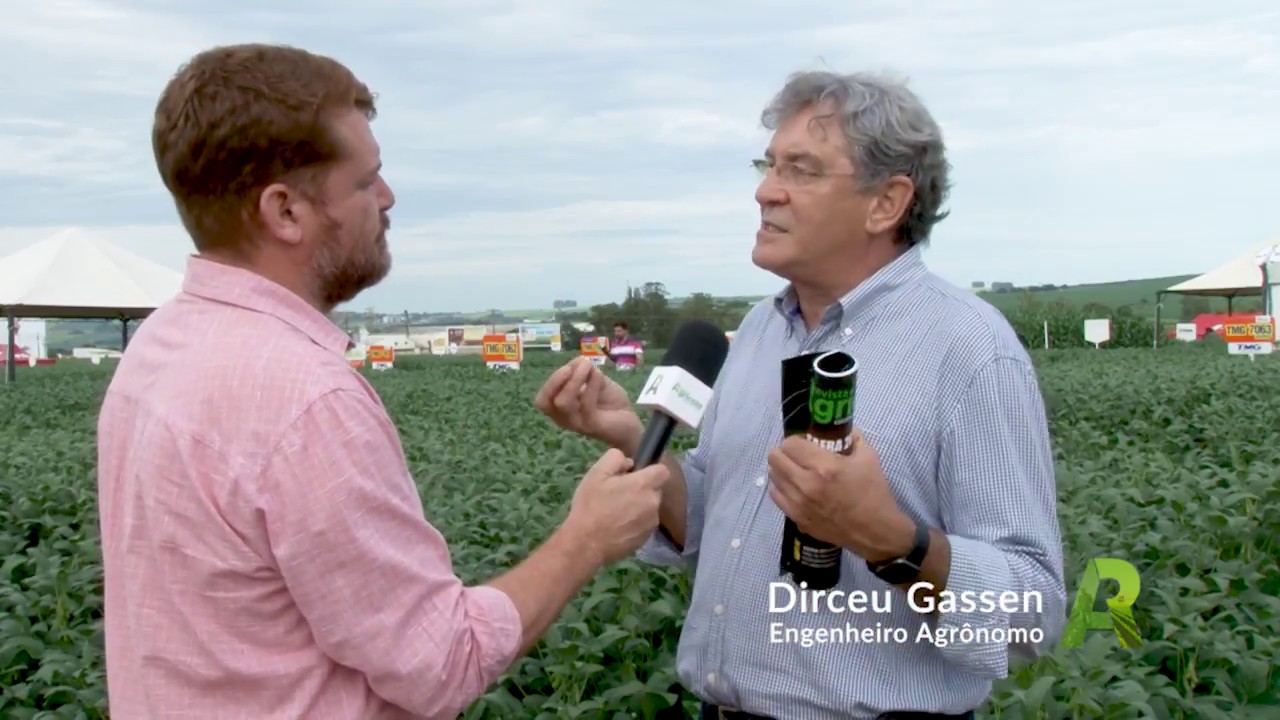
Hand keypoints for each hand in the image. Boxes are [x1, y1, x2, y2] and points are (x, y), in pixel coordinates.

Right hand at [534, 356, 642, 449]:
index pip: (542, 399)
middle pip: (544, 402)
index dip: (551, 381)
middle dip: (556, 380)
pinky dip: (592, 384)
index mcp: (560, 408)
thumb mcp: (595, 381)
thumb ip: (583, 372)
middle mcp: (563, 418)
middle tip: (573, 367)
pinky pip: (586, 404)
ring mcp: (577, 424)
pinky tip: (600, 375)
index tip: (568, 366)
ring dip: (575, 379)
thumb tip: (578, 361)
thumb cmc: (610, 402)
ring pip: (562, 403)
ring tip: (589, 367)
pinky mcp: (593, 426)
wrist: (632, 422)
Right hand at [563, 448, 668, 563]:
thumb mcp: (596, 474)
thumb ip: (615, 459)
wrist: (586, 543)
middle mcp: (653, 502)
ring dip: (639, 507)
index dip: (651, 470)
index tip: (636, 475)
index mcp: (643, 484)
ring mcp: (651, 522)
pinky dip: (636, 523)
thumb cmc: (590, 506)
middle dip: (642, 489)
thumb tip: (629, 462)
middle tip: (619, 494)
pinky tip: (618, 527)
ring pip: (650, 507)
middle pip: (655, 490)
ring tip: (616, 513)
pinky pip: (645, 524)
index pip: (662, 471)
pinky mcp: (646, 538)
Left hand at [766, 429, 914, 562]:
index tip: (806, 443)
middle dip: (785, 452)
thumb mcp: (868, 457)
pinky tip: (794, 487)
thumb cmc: (873, 492)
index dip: (796, 439)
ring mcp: (798, 503)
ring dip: (782, 469)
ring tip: (796, 471)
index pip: (790, 443)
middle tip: (798, 455)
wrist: (875, 530)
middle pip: (775, 457)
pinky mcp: (796, 518)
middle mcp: (806, 483)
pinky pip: (775, 495)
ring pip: (773, 475)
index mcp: (824, 466)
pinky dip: (781, 487)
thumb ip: (853, 437)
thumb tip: (840, 429)